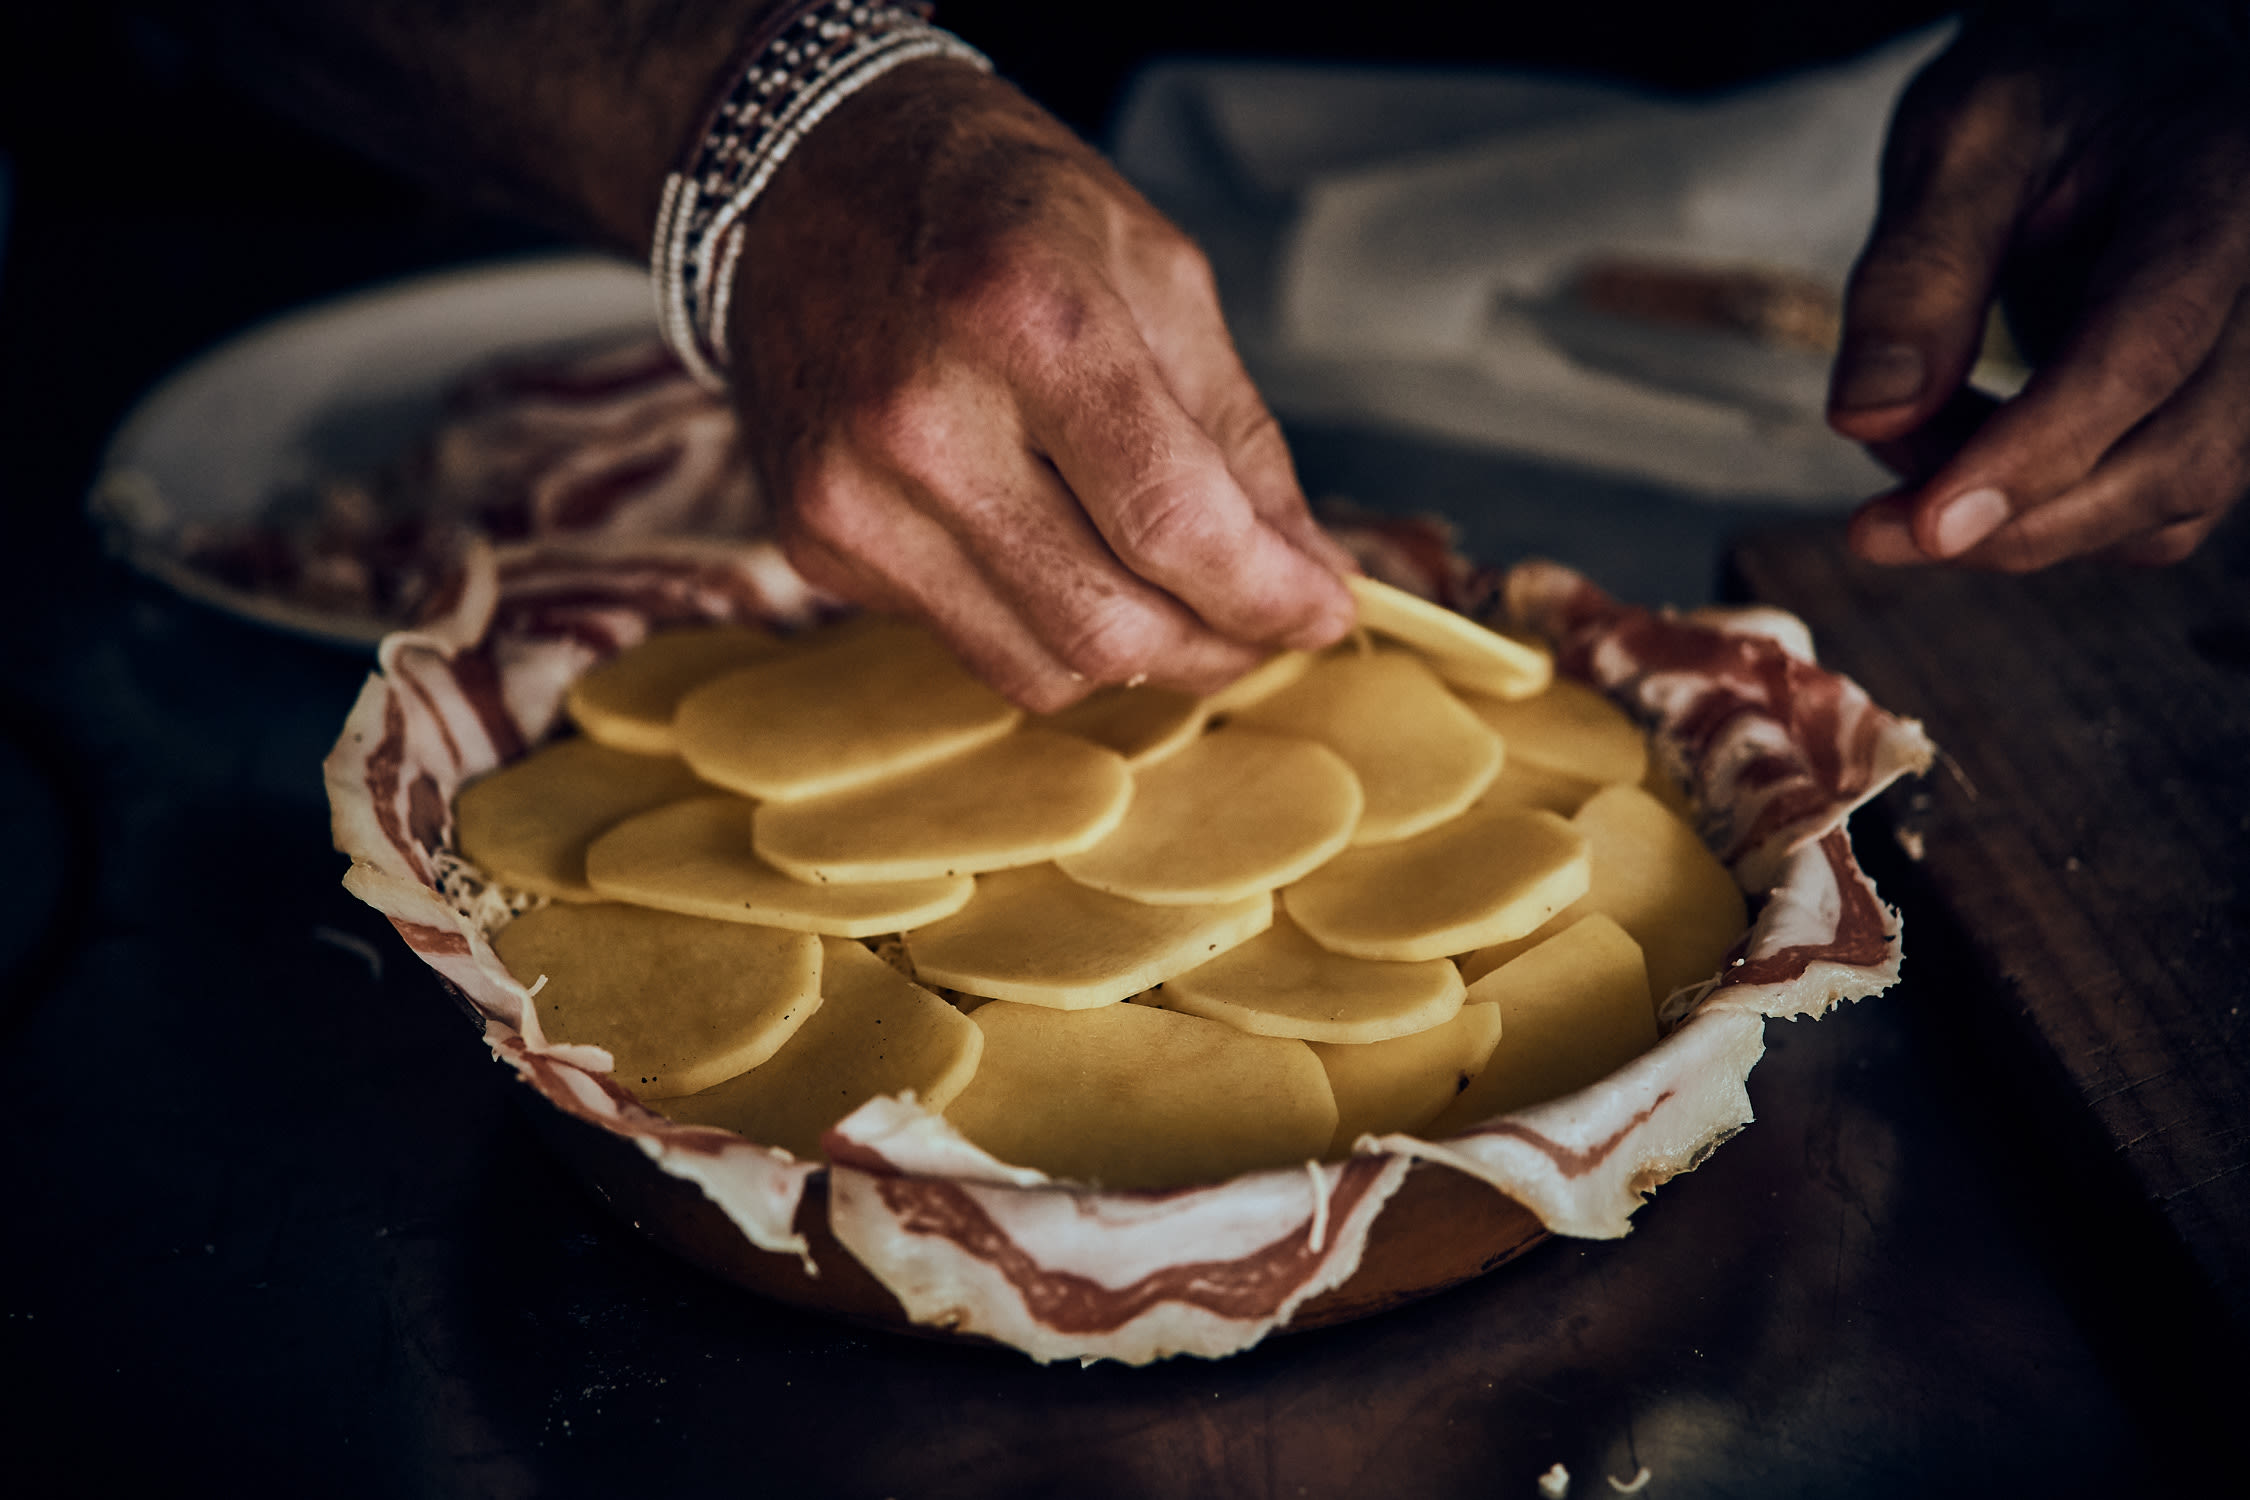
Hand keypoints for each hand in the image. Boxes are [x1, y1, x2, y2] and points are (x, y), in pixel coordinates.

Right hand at [721, 62, 1355, 709]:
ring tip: (1178, 602)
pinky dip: (1042, 625)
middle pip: (1107, 623)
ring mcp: (852, 493)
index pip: (1172, 522)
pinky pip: (969, 642)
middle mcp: (920, 417)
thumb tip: (1306, 573)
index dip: (1266, 593)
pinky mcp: (815, 540)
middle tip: (1259, 620)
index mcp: (1024, 317)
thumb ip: (1236, 435)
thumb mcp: (1154, 271)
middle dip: (1214, 646)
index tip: (1321, 609)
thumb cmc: (995, 206)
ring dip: (1138, 657)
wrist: (806, 178)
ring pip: (1040, 667)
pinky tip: (1061, 555)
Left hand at [1827, 2, 2249, 570]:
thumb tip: (1871, 418)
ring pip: (2169, 503)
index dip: (2035, 453)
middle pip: (2175, 456)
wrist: (2116, 91)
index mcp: (2218, 192)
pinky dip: (2047, 514)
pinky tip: (1960, 460)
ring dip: (2022, 521)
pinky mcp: (2222, 410)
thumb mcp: (1960, 137)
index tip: (1925, 527)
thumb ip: (1917, 269)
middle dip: (2017, 520)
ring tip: (1908, 457)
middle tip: (1875, 531)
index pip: (2142, 351)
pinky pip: (2151, 509)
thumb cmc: (2045, 99)